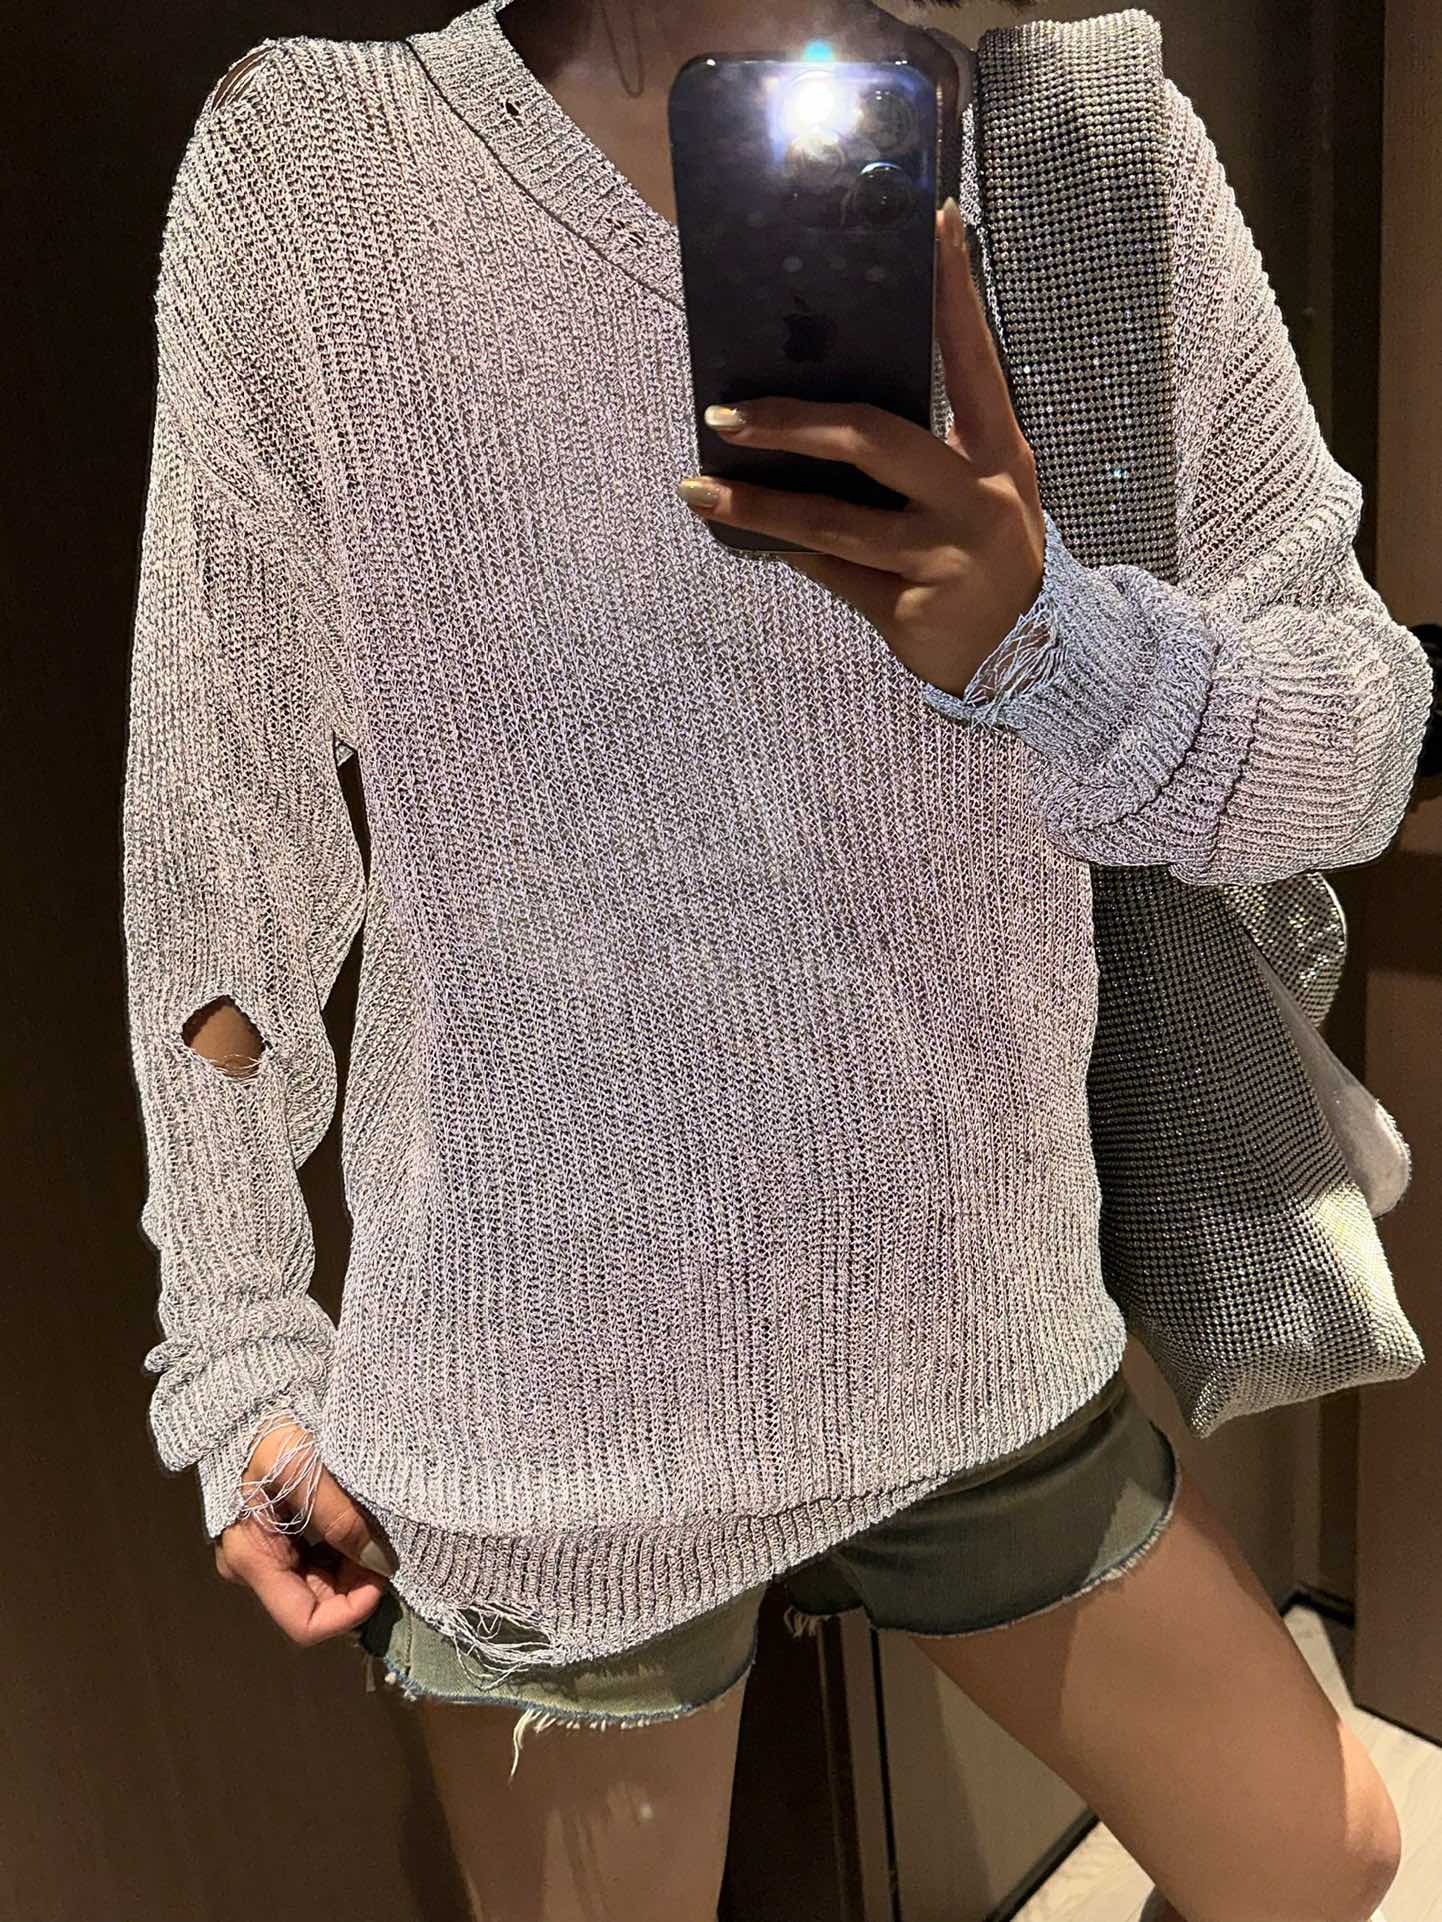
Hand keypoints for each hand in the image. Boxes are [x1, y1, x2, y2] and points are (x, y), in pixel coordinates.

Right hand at [213, 1417, 397, 1646]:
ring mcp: (265, 1551)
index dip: (350, 1611)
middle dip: (356, 1583)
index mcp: (251, 1558)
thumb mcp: (305, 1467)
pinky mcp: (278, 1534)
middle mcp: (253, 1565)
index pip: (305, 1623)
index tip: (382, 1573)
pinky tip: (359, 1520)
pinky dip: (344, 1549)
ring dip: (353, 1565)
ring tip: (373, 1527)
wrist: (251, 1396)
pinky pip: (317, 1559)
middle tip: (383, 1543)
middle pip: (316, 1603)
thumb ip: (340, 1518)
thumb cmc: (271, 1428)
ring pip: (321, 1583)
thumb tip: (380, 1564)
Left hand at [675, 198, 1047, 699]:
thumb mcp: (980, 492)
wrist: (1026, 659)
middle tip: (726, 414)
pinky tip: (744, 534)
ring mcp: (947, 557)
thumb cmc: (983, 556)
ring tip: (699, 490)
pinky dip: (790, 552)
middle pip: (876, 439)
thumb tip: (823, 405)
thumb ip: (926, 450)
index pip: (974, 357)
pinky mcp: (914, 608)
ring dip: (760, 505)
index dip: (954, 291)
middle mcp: (979, 498)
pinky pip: (834, 573)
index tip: (933, 219)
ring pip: (836, 522)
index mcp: (1000, 453)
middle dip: (794, 424)